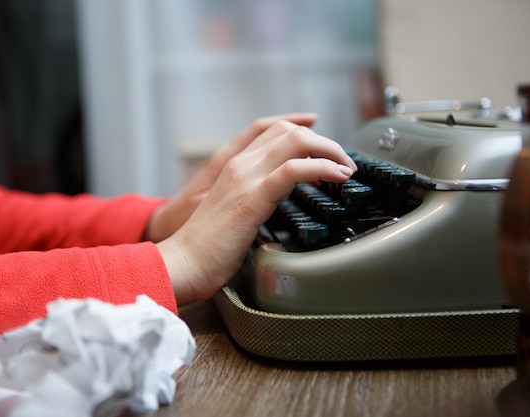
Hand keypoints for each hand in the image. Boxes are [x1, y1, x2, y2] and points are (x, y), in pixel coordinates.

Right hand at [156, 118, 355, 305]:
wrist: (183, 262)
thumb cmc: (207, 247)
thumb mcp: (233, 212)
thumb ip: (253, 198)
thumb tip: (279, 200)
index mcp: (233, 166)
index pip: (272, 130)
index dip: (303, 129)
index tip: (326, 144)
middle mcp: (239, 165)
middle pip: (288, 130)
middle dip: (324, 141)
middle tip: (343, 162)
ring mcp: (245, 178)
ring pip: (295, 141)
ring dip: (330, 150)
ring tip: (346, 169)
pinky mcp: (252, 197)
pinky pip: (294, 170)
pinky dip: (323, 167)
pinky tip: (339, 176)